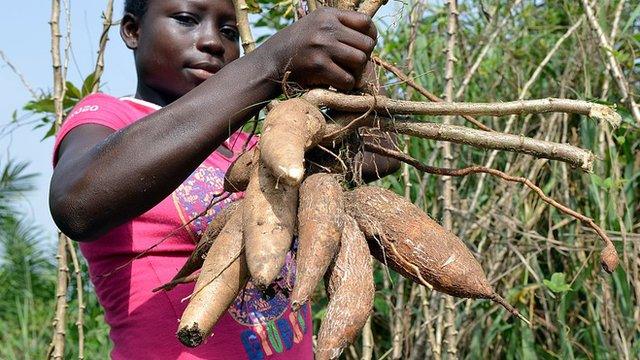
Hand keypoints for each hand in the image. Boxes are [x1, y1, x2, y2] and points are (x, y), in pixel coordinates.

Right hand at [261, 7, 376, 90]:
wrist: (271, 61)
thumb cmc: (297, 45)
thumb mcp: (316, 25)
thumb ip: (339, 27)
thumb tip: (370, 38)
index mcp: (328, 15)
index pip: (366, 22)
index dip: (370, 36)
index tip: (362, 47)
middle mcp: (327, 27)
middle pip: (366, 44)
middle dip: (363, 58)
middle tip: (351, 66)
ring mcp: (323, 46)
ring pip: (360, 61)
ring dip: (355, 72)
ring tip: (343, 74)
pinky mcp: (319, 66)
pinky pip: (347, 79)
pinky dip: (345, 85)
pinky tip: (335, 83)